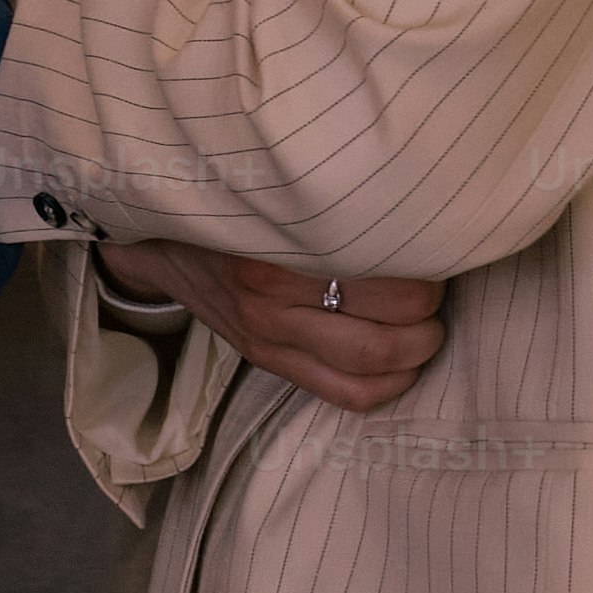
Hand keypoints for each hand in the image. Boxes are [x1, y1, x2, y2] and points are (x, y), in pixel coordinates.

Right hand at [100, 239, 448, 412]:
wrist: (159, 239)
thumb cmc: (236, 207)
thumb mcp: (278, 196)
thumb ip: (338, 207)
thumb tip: (424, 210)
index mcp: (280, 256)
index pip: (389, 285)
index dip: (429, 273)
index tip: (430, 252)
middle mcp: (271, 305)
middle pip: (388, 335)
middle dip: (429, 317)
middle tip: (432, 292)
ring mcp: (269, 340)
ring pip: (373, 370)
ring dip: (416, 351)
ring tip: (421, 325)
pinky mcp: (269, 362)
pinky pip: (348, 396)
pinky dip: (390, 383)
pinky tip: (398, 361)